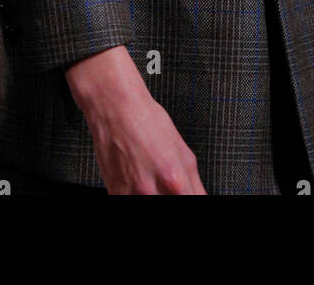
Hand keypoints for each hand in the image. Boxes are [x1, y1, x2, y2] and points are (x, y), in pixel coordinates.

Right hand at [65, 45, 206, 193]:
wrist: (115, 108)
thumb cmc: (147, 122)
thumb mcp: (183, 151)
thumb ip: (194, 183)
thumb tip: (199, 198)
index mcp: (175, 180)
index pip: (192, 203)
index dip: (190, 199)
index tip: (186, 192)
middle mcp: (151, 192)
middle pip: (171, 205)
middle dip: (172, 195)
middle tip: (167, 184)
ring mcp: (131, 195)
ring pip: (150, 203)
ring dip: (154, 195)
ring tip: (151, 180)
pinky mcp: (115, 194)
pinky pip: (130, 202)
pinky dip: (136, 194)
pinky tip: (137, 181)